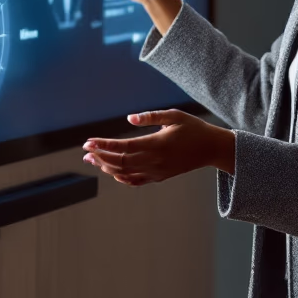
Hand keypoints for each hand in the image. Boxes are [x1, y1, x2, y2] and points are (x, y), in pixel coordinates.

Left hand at [81, 109, 235, 185]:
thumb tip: (129, 118)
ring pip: (126, 172)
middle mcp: (155, 161)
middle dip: (100, 156)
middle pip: (120, 161)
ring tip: (92, 160)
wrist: (211, 149)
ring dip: (107, 166)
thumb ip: (151, 116)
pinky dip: (121, 178)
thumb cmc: (193, 128)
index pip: (123, 147)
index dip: (104, 145)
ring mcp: (157, 171)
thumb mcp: (174, 116)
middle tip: (85, 151)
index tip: (88, 142)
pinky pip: (136, 181)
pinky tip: (112, 171)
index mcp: (157, 144)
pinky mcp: (160, 177)